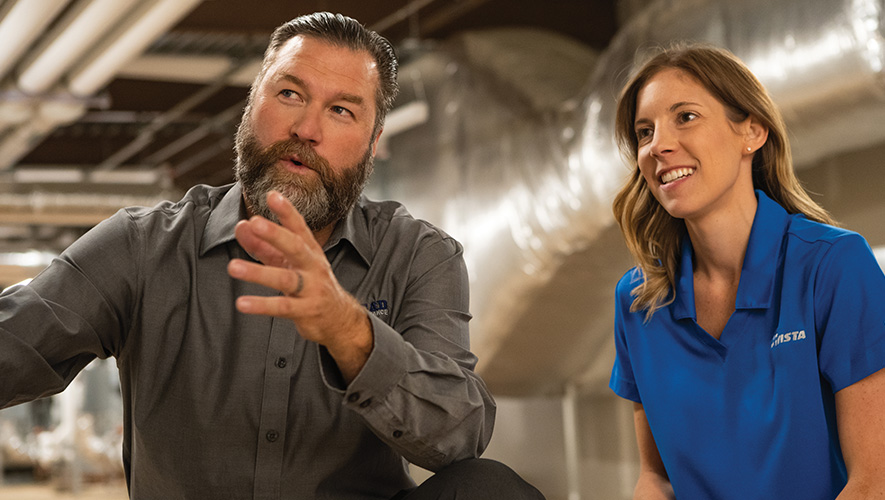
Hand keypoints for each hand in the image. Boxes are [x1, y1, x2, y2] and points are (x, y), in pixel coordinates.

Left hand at [227, 190, 371, 381]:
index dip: (287, 211)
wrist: (338, 317)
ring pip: (285, 279)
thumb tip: (241, 227)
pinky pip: (282, 307)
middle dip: (275, 234)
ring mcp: (312, 289)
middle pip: (295, 247)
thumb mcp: (287, 263)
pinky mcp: (307, 311)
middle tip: (255, 222)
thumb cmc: (310, 284)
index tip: (272, 195)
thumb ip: (263, 246)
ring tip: (232, 266)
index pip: (298, 227)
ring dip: (258, 273)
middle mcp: (313, 266)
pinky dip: (262, 305)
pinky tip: (242, 303)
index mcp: (309, 250)